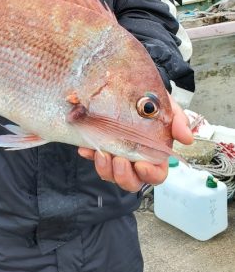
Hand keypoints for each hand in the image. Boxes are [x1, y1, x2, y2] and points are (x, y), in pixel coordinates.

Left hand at [77, 93, 193, 191]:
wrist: (134, 89)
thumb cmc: (153, 104)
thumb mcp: (169, 108)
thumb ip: (178, 122)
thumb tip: (186, 139)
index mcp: (156, 156)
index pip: (156, 176)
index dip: (149, 174)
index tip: (141, 164)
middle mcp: (136, 160)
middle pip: (131, 181)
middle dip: (123, 176)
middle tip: (118, 159)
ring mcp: (117, 156)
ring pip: (110, 175)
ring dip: (105, 169)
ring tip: (101, 154)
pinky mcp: (101, 147)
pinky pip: (94, 157)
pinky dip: (89, 154)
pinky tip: (84, 147)